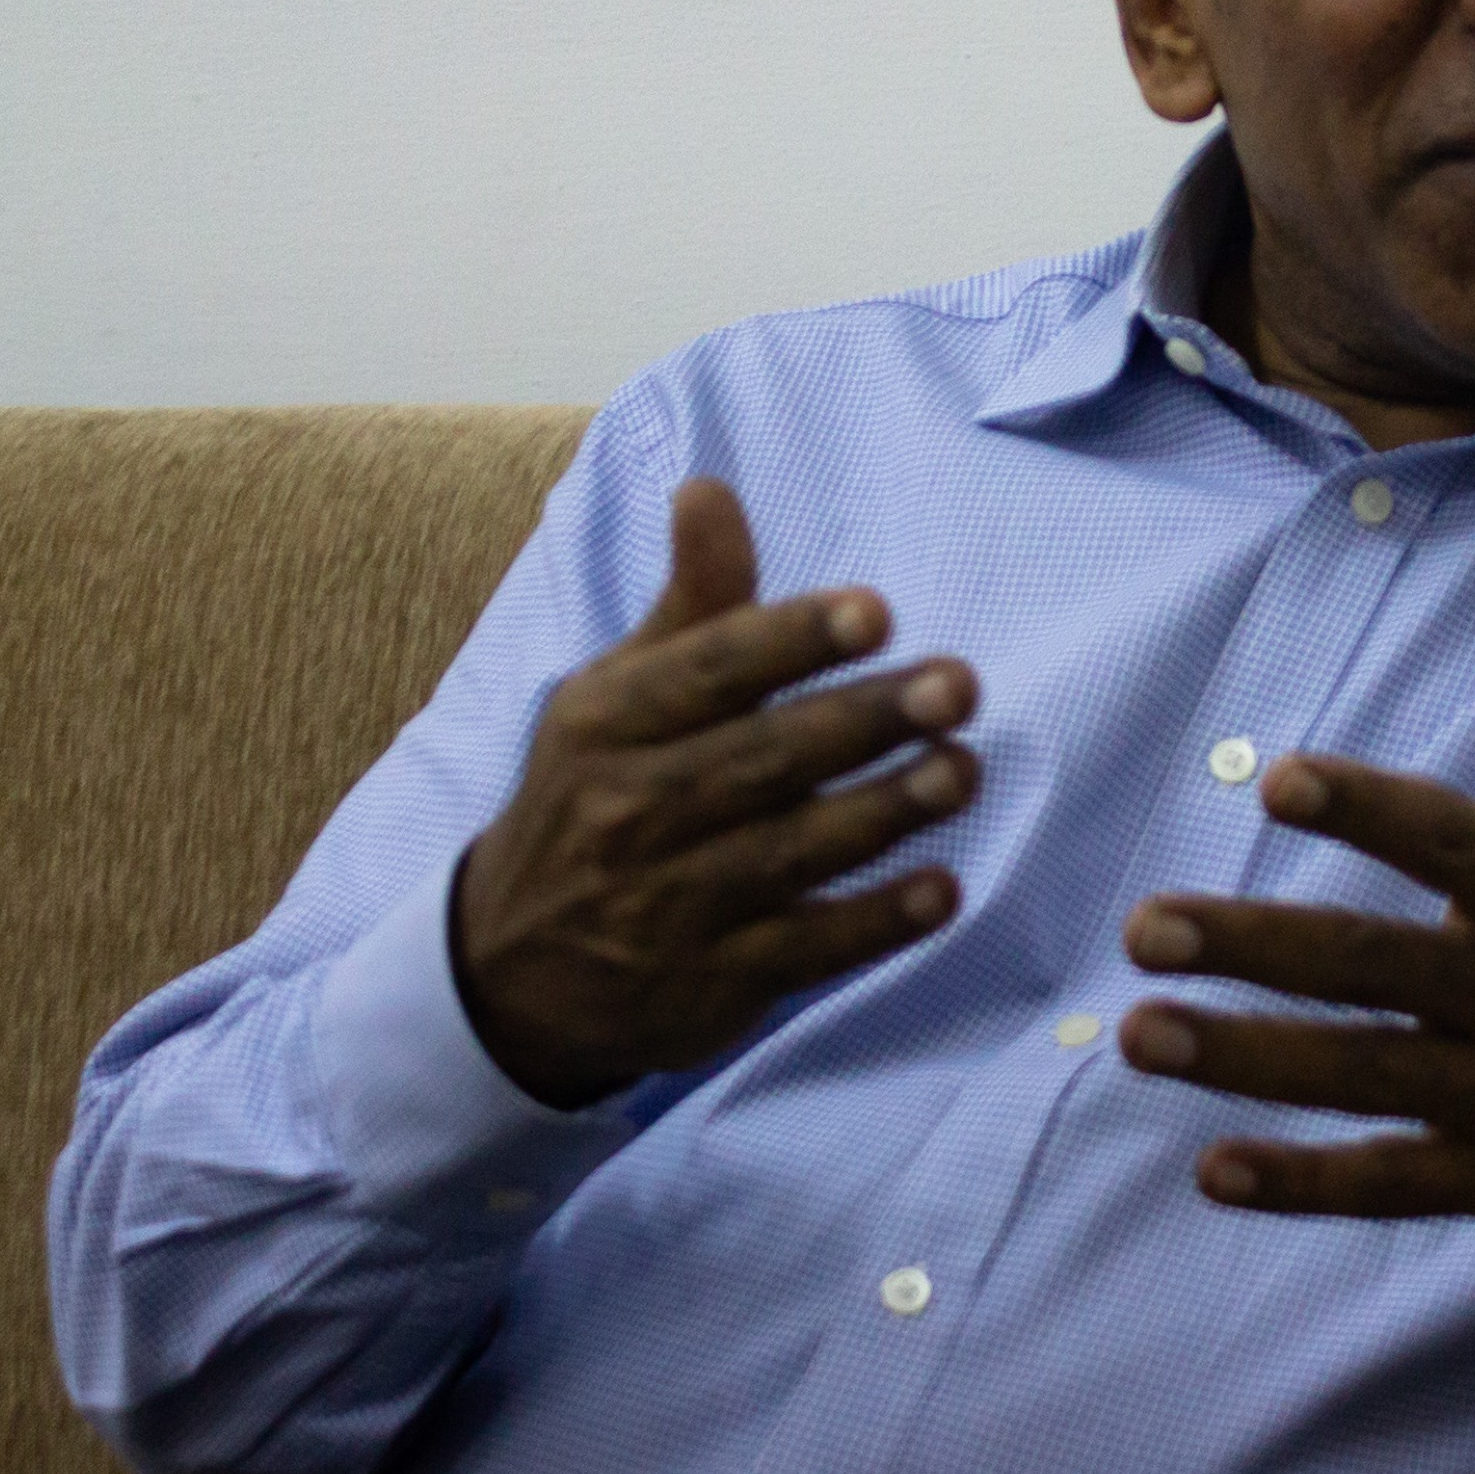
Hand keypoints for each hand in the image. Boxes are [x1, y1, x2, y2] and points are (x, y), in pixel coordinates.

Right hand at [451, 478, 976, 1108]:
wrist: (512, 971)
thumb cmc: (596, 795)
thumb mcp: (619, 695)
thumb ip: (692, 603)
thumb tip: (710, 488)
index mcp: (606, 724)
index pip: (708, 672)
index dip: (791, 640)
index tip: (875, 612)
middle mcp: (629, 811)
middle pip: (761, 760)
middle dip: (864, 722)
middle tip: (957, 685)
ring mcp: (667, 907)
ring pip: (789, 853)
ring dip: (884, 813)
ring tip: (962, 770)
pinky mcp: (710, 986)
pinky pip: (804, 950)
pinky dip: (875, 923)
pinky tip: (942, 890)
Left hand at [1116, 616, 1474, 1248]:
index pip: (1449, 841)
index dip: (1365, 808)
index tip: (1278, 781)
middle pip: (1368, 964)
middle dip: (1249, 944)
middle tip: (1146, 925)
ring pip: (1359, 1074)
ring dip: (1243, 1056)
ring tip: (1141, 1033)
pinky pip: (1396, 1182)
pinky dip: (1306, 1184)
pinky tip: (1217, 1172)